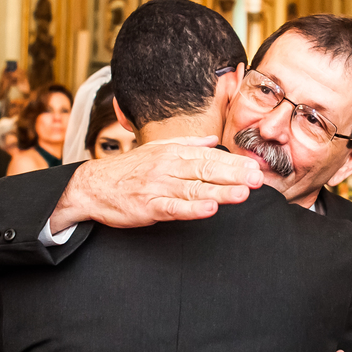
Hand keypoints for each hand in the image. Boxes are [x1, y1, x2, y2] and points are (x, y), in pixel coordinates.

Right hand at [49, 137, 262, 231]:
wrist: (92, 186)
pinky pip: (173, 207)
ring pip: (195, 189)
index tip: (256, 167)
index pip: (210, 157)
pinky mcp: (148, 206)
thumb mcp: (157, 149)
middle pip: (207, 171)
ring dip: (220, 191)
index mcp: (173, 153)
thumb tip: (214, 141)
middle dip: (235, 175)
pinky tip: (209, 209)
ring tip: (243, 194)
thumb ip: (188, 145)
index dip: (234, 164)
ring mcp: (158, 186)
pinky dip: (192, 209)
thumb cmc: (128, 170)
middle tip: (258, 179)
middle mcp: (168, 167)